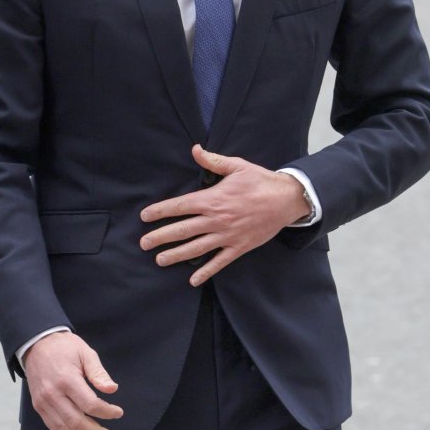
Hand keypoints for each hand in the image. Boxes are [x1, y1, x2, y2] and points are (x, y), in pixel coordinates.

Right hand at [23, 331, 121, 429]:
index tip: (118, 412)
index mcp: (66, 379)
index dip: (107, 412)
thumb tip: (112, 389)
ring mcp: (43, 402)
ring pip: (64, 429)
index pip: (90, 405)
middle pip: (77, 422)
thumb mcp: (85, 353)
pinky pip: (54, 427)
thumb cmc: (64, 348)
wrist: (36, 344)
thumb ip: (99, 373)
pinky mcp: (38, 406)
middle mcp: (53, 394)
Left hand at [140, 145, 310, 286]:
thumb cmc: (260, 181)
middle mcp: (216, 219)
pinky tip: (192, 280)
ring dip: (176, 255)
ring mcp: (227, 235)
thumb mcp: (237, 166)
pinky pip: (219, 262)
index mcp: (213, 199)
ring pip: (196, 248)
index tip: (145, 216)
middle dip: (160, 237)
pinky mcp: (239, 247)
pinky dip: (206, 271)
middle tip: (143, 243)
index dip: (160, 211)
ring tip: (159, 260)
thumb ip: (213, 161)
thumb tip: (195, 149)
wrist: (286, 199)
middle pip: (182, 229)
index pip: (180, 206)